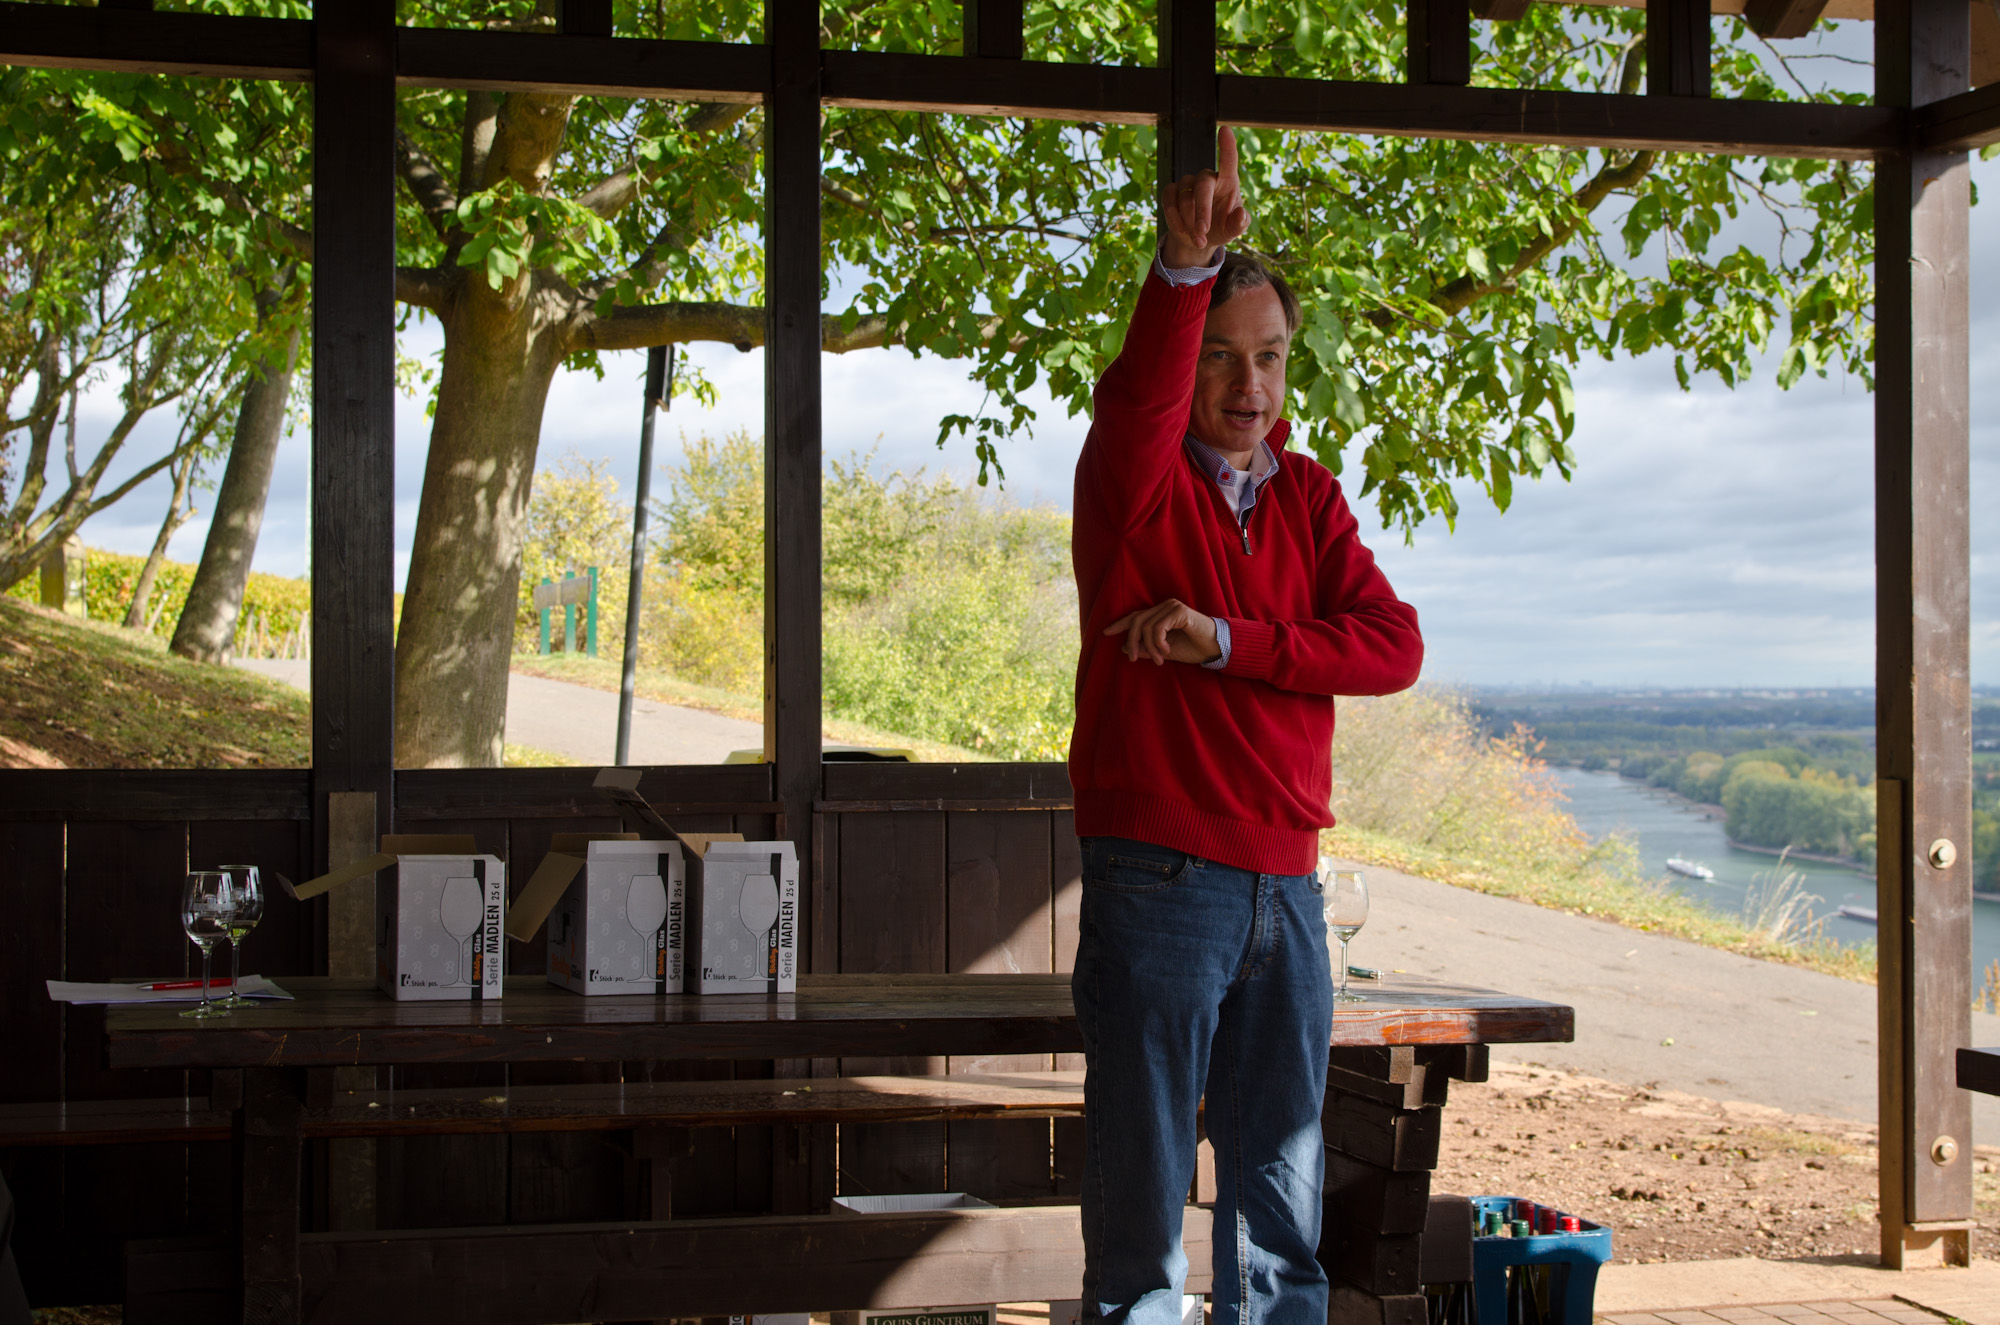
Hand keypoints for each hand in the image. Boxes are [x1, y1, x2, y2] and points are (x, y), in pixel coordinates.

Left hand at [1104, 599, 1221, 666]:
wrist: (1215, 648)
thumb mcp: (1165, 651)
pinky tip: (1167, 651)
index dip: (1120, 624)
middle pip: (1137, 620)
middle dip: (1132, 641)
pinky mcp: (1179, 612)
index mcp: (1161, 613)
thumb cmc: (1193, 648)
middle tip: (1133, 659)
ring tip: (1160, 660)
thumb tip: (1125, 648)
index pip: (1136, 616)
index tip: (1106, 633)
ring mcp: (1172, 607)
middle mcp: (1165, 606)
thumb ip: (1147, 648)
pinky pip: (1158, 628)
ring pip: (1146, 627)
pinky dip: (1158, 643)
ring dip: (1149, 647)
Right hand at [1158, 125, 1248, 269]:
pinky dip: (1175, 219)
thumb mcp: (1235, 229)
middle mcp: (1207, 178)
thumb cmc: (1223, 228)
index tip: (1225, 130)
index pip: (1228, 160)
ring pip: (1185, 197)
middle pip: (1203, 185)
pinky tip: (1183, 231)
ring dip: (1190, 222)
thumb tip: (1241, 214)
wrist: (1200, 240)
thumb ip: (1240, 222)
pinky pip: (1169, 201)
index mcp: (1227, 181)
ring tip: (1199, 240)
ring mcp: (1188, 184)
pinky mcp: (1171, 192)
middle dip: (1202, 210)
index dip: (1227, 146)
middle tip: (1203, 232)